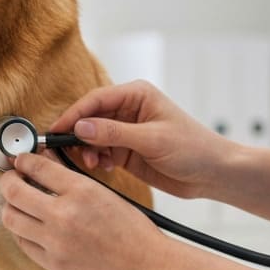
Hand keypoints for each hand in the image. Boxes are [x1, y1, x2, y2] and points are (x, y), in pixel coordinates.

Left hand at [0, 151, 163, 269]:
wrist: (149, 268)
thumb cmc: (134, 231)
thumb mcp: (106, 194)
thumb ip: (73, 178)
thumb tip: (47, 162)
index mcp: (81, 191)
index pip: (36, 166)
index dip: (22, 160)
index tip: (20, 161)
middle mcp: (64, 215)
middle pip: (13, 191)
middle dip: (8, 181)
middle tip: (11, 179)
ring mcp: (56, 242)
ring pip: (11, 218)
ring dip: (11, 207)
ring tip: (19, 204)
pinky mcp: (54, 264)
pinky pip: (23, 243)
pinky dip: (22, 231)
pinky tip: (30, 226)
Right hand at [50, 80, 234, 199]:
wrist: (213, 174)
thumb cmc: (193, 148)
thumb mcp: (152, 139)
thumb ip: (114, 133)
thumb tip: (80, 127)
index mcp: (137, 95)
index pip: (95, 99)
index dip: (73, 114)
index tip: (56, 130)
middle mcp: (129, 109)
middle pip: (90, 117)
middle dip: (77, 134)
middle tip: (63, 150)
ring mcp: (126, 131)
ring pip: (92, 136)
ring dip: (87, 150)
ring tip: (91, 163)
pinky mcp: (127, 151)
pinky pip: (101, 152)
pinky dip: (97, 160)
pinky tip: (103, 168)